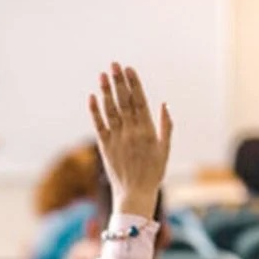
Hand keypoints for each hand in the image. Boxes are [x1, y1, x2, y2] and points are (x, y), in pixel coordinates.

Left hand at [88, 62, 172, 218]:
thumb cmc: (153, 173)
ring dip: (106, 91)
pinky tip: (92, 97)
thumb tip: (164, 104)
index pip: (139, 101)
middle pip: (124, 101)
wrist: (135, 194)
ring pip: (111, 110)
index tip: (129, 69)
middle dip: (119, 82)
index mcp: (148, 131)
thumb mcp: (165, 150)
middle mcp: (131, 132)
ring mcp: (117, 139)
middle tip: (114, 65)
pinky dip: (95, 111)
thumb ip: (166, 126)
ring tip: (103, 75)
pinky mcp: (105, 146)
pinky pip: (99, 125)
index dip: (134, 84)